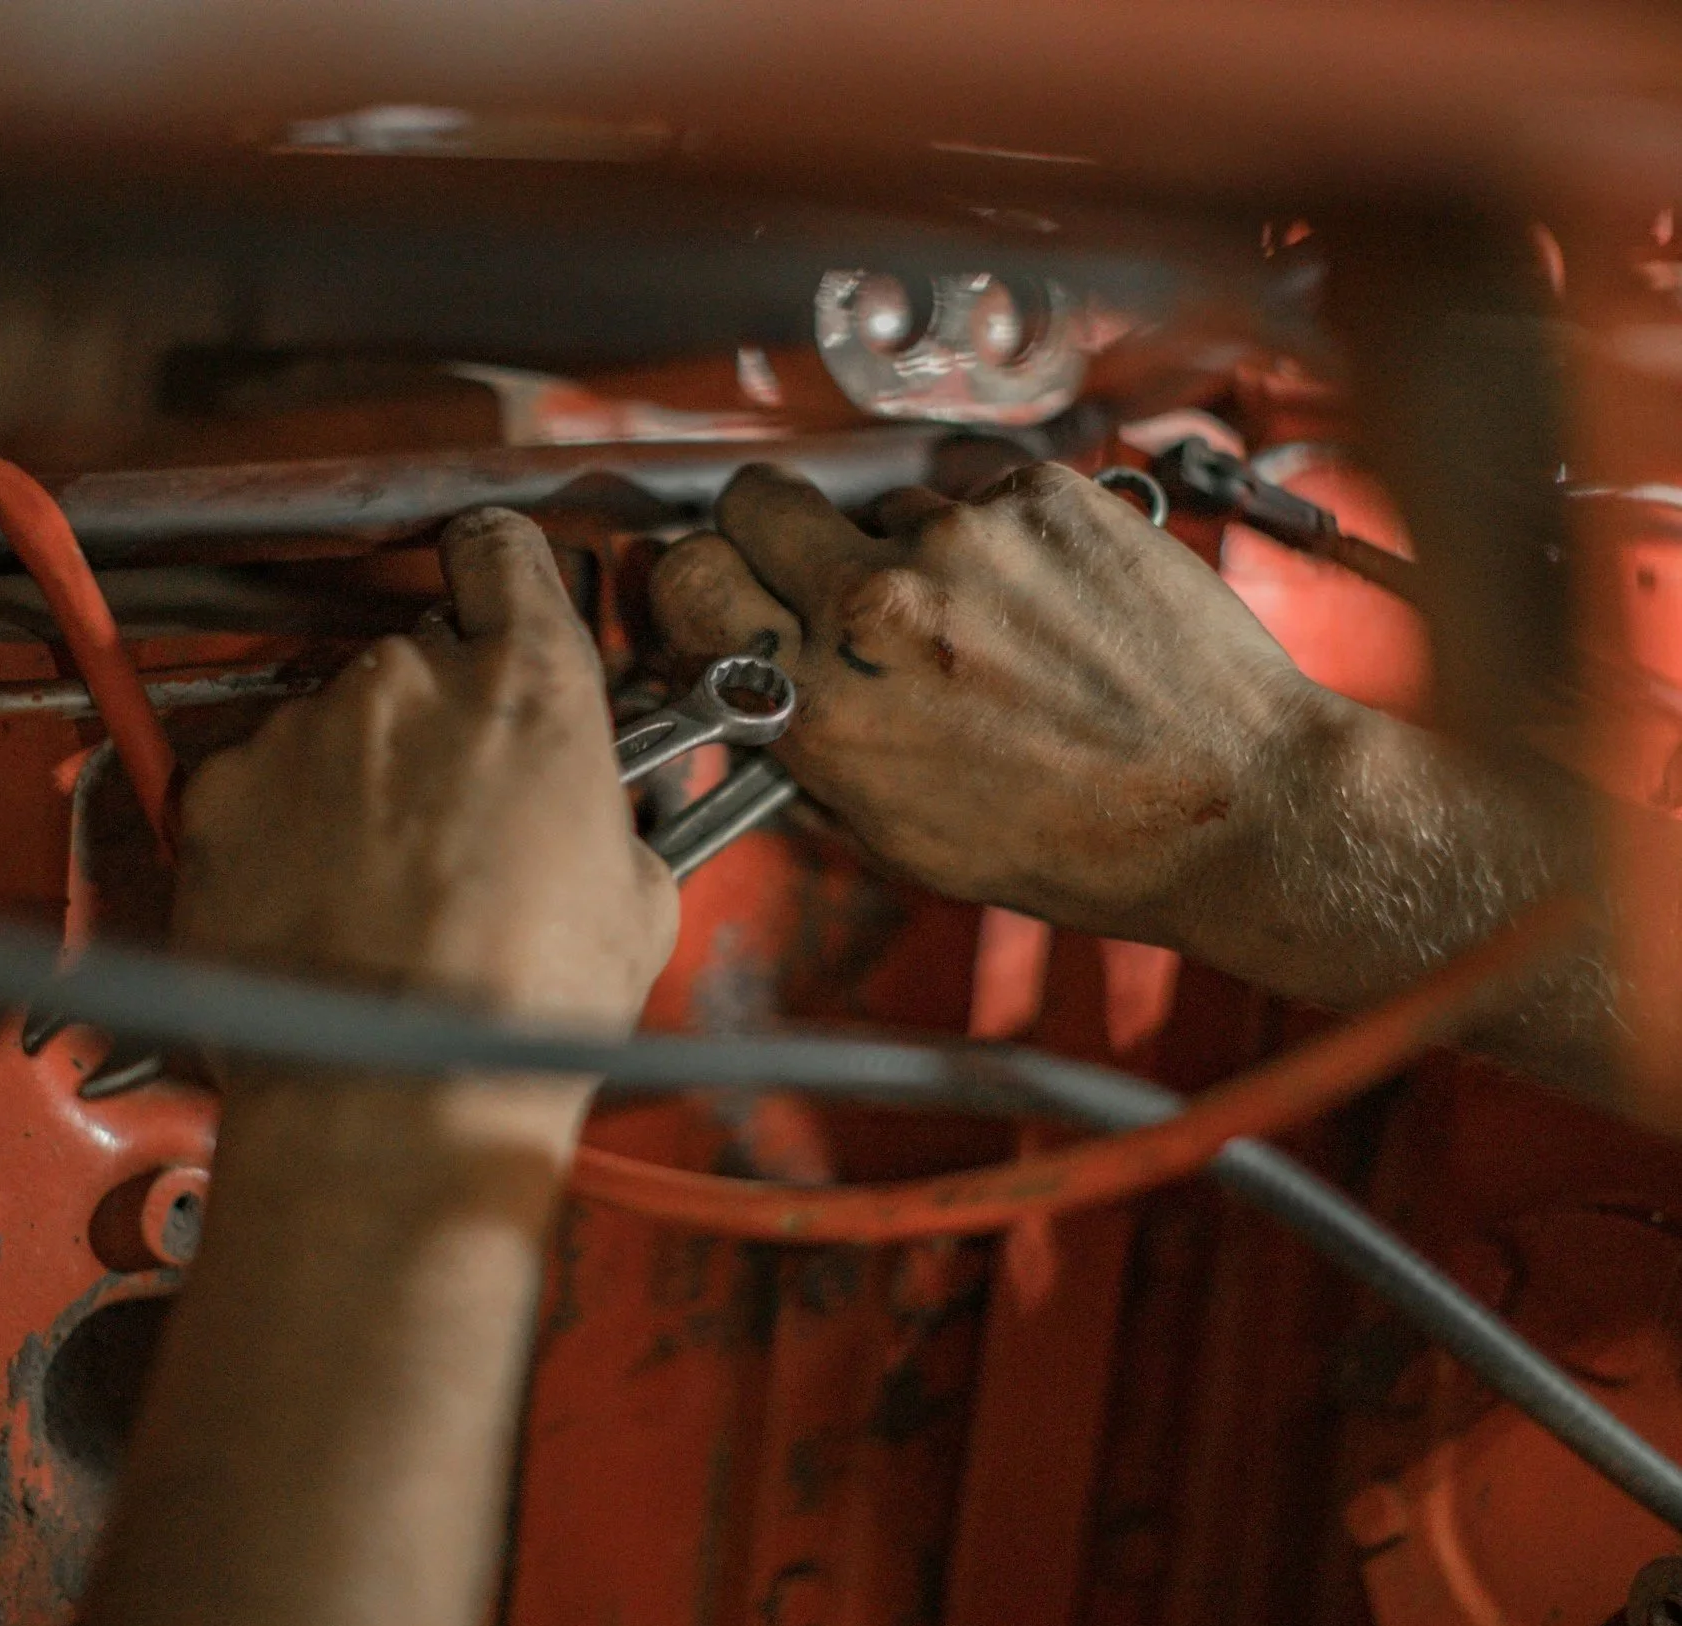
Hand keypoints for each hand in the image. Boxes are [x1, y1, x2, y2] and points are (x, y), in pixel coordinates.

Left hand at [176, 507, 677, 1035]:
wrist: (392, 1095)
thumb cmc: (519, 1011)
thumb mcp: (639, 900)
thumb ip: (610, 815)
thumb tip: (597, 818)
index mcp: (528, 684)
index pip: (504, 551)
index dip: (500, 572)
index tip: (495, 593)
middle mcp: (408, 681)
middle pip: (417, 657)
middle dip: (436, 723)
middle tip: (456, 817)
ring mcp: (305, 730)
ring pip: (334, 724)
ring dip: (355, 779)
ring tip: (381, 886)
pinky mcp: (221, 791)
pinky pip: (255, 781)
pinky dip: (277, 825)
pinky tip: (315, 902)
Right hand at [649, 462, 1343, 940]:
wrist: (1231, 801)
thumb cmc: (1079, 839)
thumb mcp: (899, 836)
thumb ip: (808, 750)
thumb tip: (756, 691)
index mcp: (827, 701)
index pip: (687, 578)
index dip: (699, 584)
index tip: (723, 592)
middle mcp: (880, 605)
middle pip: (758, 501)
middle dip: (776, 535)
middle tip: (821, 573)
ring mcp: (964, 536)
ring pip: (883, 502)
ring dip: (909, 549)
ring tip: (985, 624)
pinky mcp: (1042, 495)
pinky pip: (977, 492)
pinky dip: (1000, 537)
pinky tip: (1048, 603)